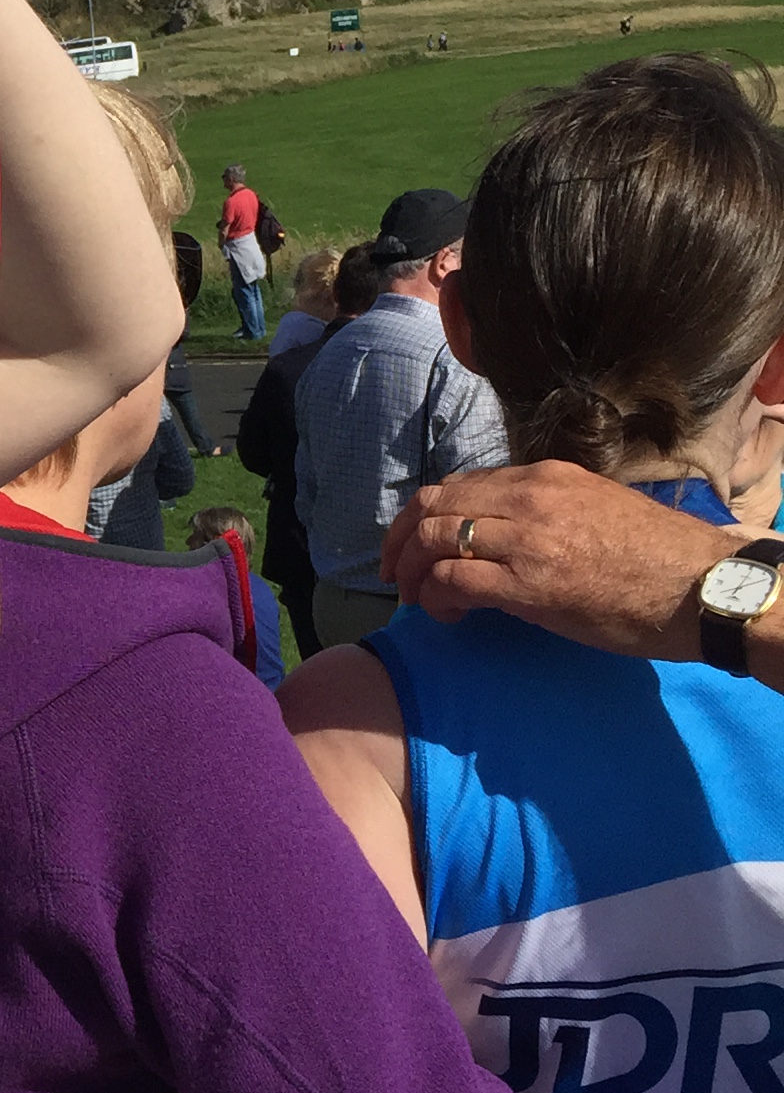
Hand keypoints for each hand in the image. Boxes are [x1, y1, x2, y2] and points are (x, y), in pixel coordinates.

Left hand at [381, 462, 725, 659]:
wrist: (698, 586)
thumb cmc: (655, 558)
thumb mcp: (592, 509)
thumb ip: (544, 512)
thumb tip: (500, 534)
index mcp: (543, 477)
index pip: (459, 484)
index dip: (423, 515)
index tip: (411, 543)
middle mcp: (527, 497)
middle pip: (432, 505)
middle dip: (400, 541)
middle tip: (394, 575)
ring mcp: (525, 538)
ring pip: (434, 539)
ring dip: (413, 572)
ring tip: (414, 599)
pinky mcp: (527, 583)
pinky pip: (454, 580)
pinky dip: (435, 597)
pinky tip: (445, 615)